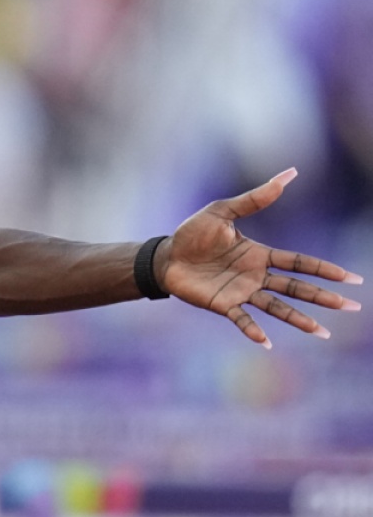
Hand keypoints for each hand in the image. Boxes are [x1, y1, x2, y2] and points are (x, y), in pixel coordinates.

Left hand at [160, 168, 362, 347]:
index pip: (299, 263)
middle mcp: (255, 276)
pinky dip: (253, 330)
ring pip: (276, 307)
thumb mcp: (222, 211)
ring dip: (298, 319)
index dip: (325, 270)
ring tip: (321, 331)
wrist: (165, 256)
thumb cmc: (192, 233)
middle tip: (351, 307)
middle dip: (323, 297)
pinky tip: (266, 342)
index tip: (352, 279)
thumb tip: (289, 173)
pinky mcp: (222, 304)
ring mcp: (241, 292)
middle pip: (296, 288)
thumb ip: (254, 198)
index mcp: (260, 255)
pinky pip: (241, 319)